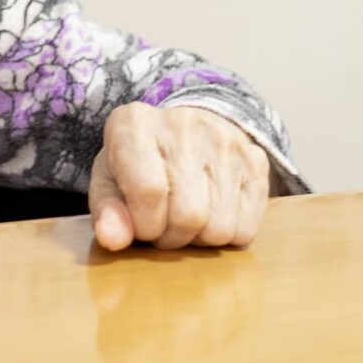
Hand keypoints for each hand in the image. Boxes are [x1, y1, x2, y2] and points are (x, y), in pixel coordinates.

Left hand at [89, 103, 271, 251]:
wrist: (181, 134)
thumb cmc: (136, 164)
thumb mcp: (109, 182)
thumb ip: (106, 211)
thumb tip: (112, 239)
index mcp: (135, 124)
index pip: (148, 191)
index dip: (144, 225)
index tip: (141, 226)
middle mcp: (183, 124)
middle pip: (190, 214)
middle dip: (172, 237)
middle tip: (163, 226)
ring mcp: (226, 140)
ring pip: (221, 227)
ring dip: (199, 238)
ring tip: (184, 219)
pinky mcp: (256, 160)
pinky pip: (247, 228)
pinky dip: (226, 235)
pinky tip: (210, 214)